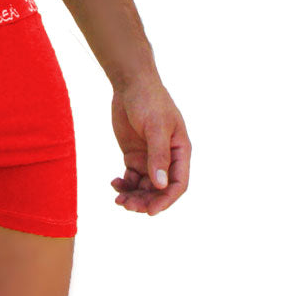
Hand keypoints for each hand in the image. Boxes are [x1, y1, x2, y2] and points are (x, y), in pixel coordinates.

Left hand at [110, 75, 190, 215]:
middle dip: (145, 201)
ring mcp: (149, 157)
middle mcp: (167, 158)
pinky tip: (114, 183)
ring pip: (144, 186)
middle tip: (127, 205)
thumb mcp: (156, 127)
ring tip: (118, 198)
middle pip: (159, 189)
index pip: (178, 184)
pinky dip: (124, 183)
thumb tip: (160, 185)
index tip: (150, 211)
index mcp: (180, 151)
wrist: (130, 83)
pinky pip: (131, 177)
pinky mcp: (134, 154)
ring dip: (134, 195)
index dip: (166, 200)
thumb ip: (158, 156)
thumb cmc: (149, 100)